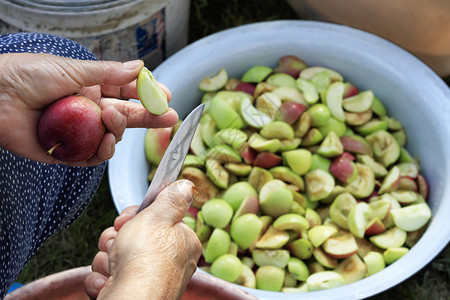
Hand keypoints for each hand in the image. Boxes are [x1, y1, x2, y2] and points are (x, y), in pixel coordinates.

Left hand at [0, 53, 177, 165]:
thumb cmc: (27, 75)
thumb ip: (109, 73)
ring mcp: (80, 132)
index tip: (166, 96)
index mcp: (91, 88)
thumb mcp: (72, 69)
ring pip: (113, 137)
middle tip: (169, 118)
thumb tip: (140, 66)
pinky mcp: (68, 153)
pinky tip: (105, 141)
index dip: (147, 95)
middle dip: (149, 117)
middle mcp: (89, 111)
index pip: (126, 92)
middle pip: (126, 117)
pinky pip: (94, 157)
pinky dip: (103, 151)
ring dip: (119, 129)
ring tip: (112, 117)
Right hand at [84, 180, 201, 298]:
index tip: (126, 219)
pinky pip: (108, 277)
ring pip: (116, 256)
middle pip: (132, 237)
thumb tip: (185, 186)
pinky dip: (103, 279)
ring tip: (113, 265)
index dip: (135, 216)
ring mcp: (147, 279)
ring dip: (107, 258)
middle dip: (116, 238)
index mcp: (180, 242)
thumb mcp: (159, 217)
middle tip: (118, 242)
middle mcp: (167, 262)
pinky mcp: (129, 293)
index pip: (154, 219)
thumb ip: (171, 199)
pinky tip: (109, 282)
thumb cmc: (145, 261)